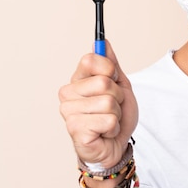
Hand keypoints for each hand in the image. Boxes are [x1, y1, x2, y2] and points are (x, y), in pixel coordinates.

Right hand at [59, 40, 138, 167]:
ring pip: (108, 102)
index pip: (90, 59)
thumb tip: (101, 41)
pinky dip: (113, 127)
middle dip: (117, 96)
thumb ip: (111, 64)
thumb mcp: (119, 85)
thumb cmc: (115, 116)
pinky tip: (104, 132)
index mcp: (77, 80)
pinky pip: (108, 120)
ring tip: (108, 121)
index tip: (112, 80)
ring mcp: (68, 112)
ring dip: (116, 114)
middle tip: (111, 107)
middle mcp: (68, 94)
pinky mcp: (75, 129)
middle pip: (104, 82)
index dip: (110, 70)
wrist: (115, 146)